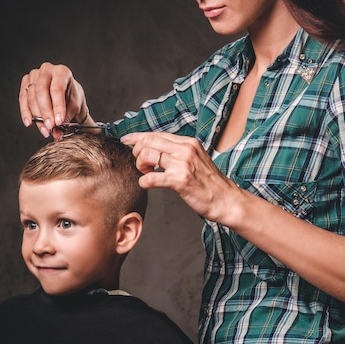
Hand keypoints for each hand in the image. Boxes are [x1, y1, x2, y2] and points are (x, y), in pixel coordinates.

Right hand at [19, 62, 89, 138]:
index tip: (58, 122)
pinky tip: (29, 123)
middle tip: (50, 127)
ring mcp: (34, 75)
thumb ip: (66, 119)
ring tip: (44, 130)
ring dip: (36, 116)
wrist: (66, 95)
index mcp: (62, 72)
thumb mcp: (74, 107)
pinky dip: (26, 113)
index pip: (57, 89)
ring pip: (31, 96)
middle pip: (41, 91)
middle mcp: (47, 70)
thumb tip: (57, 133)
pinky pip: (23, 99)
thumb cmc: (71, 98)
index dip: (57, 106)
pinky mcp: (25, 83)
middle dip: (45, 112)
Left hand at [121, 131, 242, 223]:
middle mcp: (185, 149)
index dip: (137, 137)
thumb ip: (177, 152)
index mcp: (188, 142)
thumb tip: (154, 149)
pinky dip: (144, 182)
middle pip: (148, 142)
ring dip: (140, 166)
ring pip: (147, 155)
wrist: (226, 200)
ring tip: (147, 173)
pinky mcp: (180, 180)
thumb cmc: (209, 183)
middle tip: (140, 164)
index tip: (125, 140)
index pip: (156, 134)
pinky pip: (151, 178)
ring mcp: (182, 164)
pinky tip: (148, 184)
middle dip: (136, 152)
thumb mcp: (195, 159)